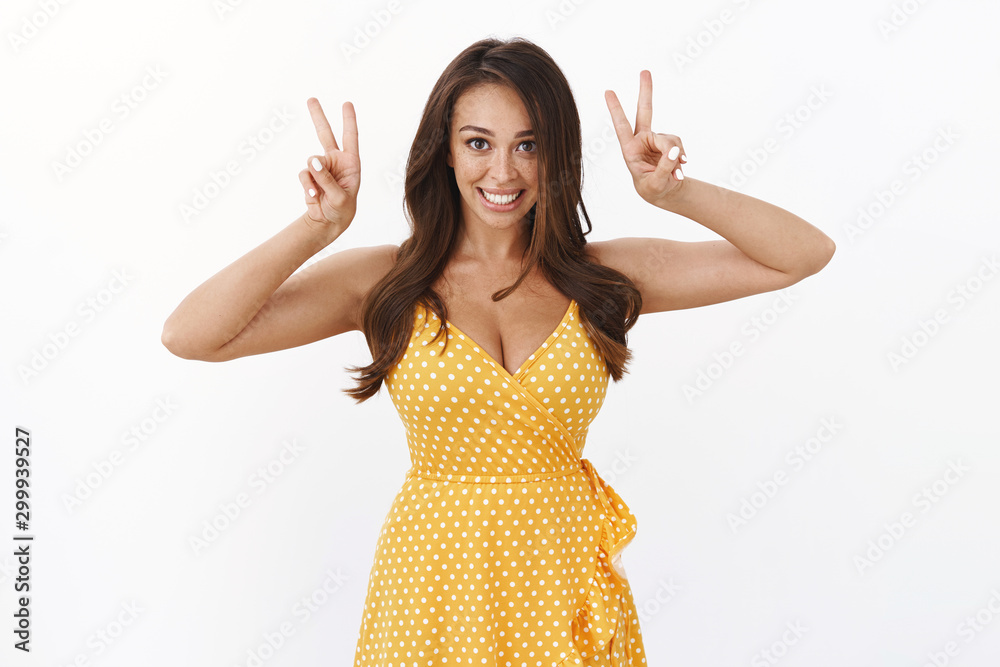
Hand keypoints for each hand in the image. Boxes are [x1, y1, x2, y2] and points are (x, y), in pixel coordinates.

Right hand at [299, 98, 360, 232]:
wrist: (329, 221)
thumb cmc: (342, 208)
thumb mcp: (340, 197)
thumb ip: (327, 179)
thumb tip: (312, 161)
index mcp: (350, 163)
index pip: (350, 138)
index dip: (348, 120)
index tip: (347, 103)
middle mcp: (335, 161)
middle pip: (325, 134)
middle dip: (318, 116)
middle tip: (311, 99)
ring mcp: (321, 167)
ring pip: (311, 161)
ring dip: (314, 176)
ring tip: (320, 192)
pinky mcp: (309, 176)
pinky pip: (304, 174)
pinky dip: (307, 186)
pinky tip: (313, 197)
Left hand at [605, 70, 686, 206]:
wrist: (664, 191)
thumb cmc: (653, 188)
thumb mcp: (656, 183)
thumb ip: (665, 167)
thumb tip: (675, 150)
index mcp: (630, 149)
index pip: (621, 127)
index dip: (616, 109)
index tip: (608, 91)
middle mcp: (642, 140)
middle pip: (645, 112)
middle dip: (646, 92)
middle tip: (645, 71)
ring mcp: (656, 140)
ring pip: (670, 140)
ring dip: (675, 156)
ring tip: (675, 173)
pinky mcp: (669, 143)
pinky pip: (679, 146)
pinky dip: (681, 157)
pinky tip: (680, 169)